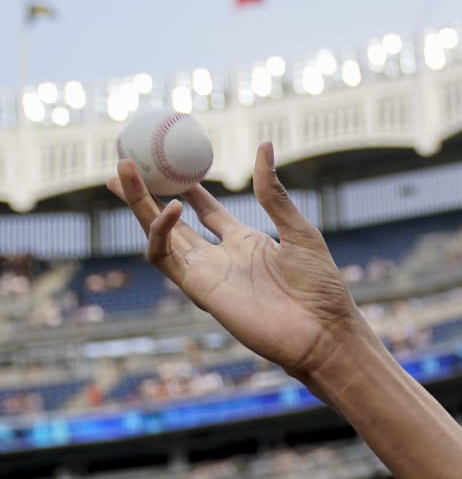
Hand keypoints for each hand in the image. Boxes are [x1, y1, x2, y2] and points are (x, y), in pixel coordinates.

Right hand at [109, 143, 366, 380]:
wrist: (322, 332)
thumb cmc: (321, 288)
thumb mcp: (299, 231)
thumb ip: (274, 193)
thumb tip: (265, 145)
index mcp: (246, 242)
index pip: (206, 211)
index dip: (187, 188)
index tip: (171, 162)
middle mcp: (221, 257)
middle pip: (173, 220)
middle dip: (146, 194)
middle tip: (126, 163)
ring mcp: (206, 273)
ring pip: (158, 235)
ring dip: (138, 205)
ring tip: (122, 174)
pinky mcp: (198, 289)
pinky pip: (166, 258)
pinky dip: (160, 233)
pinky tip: (169, 208)